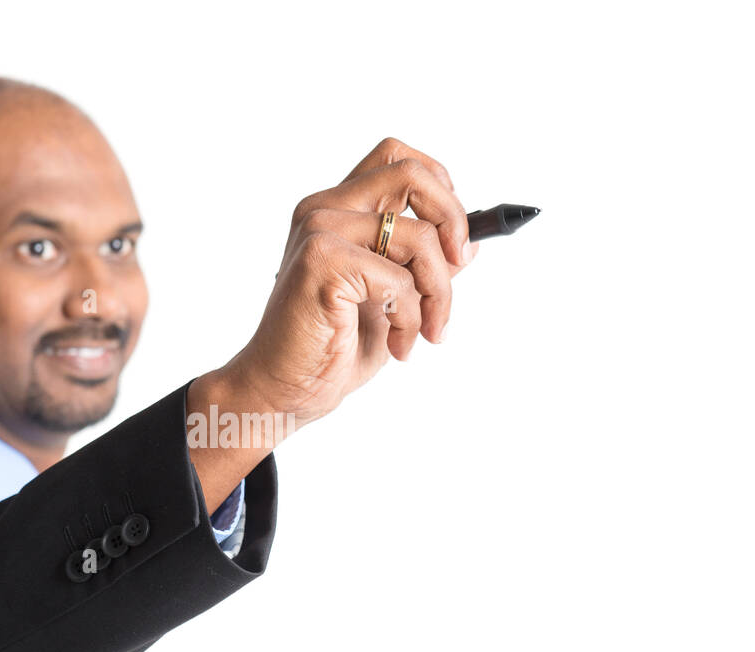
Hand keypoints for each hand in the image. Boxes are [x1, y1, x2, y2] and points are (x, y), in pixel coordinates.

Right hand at [225, 137, 478, 431]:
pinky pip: (400, 279)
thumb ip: (422, 267)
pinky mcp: (321, 262)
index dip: (440, 186)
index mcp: (336, 210)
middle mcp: (323, 210)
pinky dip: (410, 318)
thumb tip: (470, 245)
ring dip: (439, 292)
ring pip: (419, 236)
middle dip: (453, 220)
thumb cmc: (331, 348)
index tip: (454, 238)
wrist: (284, 391)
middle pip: (412, 173)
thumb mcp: (392, 300)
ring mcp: (319, 232)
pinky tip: (398, 345)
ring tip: (425, 332)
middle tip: (458, 266)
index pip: (396, 157)